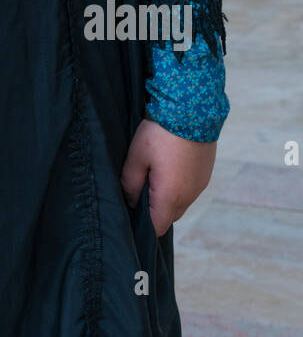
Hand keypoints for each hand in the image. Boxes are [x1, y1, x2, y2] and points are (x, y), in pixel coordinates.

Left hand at [121, 118, 215, 236]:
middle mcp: (190, 196)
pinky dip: (178, 185)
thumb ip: (130, 183)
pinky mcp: (205, 173)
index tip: (131, 212)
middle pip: (169, 216)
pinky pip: (190, 189)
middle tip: (138, 188)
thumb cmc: (161, 133)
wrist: (192, 108)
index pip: (157, 227)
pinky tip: (168, 166)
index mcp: (171, 196)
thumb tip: (130, 200)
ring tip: (153, 174)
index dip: (142, 225)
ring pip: (180, 202)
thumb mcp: (137, 157)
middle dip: (154, 210)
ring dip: (167, 196)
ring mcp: (200, 185)